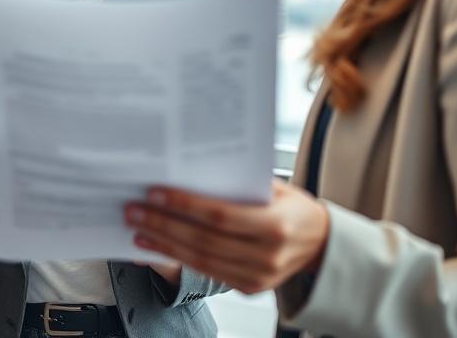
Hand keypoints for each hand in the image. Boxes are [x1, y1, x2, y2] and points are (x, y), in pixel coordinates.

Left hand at [124, 179, 328, 294]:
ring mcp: (258, 276)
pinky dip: (177, 259)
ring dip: (163, 244)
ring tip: (137, 229)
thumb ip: (238, 182)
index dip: (184, 205)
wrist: (322, 244)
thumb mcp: (275, 187)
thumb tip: (188, 169)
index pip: (220, 215)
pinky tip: (156, 247)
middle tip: (134, 210)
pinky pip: (207, 272)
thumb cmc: (294, 208)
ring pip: (201, 260)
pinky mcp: (249, 287)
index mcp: (276, 226)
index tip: (154, 193)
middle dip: (163, 224)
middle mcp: (268, 255)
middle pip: (204, 240)